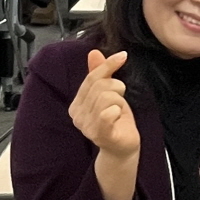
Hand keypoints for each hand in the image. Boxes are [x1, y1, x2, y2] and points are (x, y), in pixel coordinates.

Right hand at [72, 49, 141, 199]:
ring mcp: (87, 127)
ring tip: (119, 110)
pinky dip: (117, 110)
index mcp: (76, 104)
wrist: (123, 148)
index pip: (90, 78)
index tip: (122, 56)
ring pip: (107, 97)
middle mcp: (77, 116)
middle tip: (121, 98)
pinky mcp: (100, 135)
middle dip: (117, 87)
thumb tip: (93, 52)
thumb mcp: (108, 93)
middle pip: (99, 86)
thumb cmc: (116, 121)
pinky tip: (118, 116)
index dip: (107, 66)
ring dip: (120, 100)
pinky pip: (107, 113)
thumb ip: (99, 74)